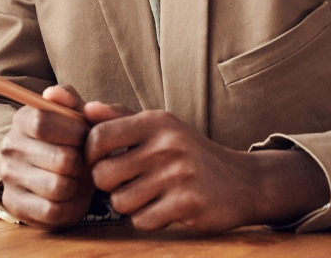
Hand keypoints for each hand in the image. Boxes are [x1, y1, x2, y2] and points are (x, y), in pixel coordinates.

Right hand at [0, 86, 93, 227]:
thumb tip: (53, 93)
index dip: (73, 133)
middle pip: (60, 159)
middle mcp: (9, 146)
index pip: (43, 122)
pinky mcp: (15, 204)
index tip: (84, 137)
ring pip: (58, 187)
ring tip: (75, 179)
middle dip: (81, 163)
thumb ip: (69, 100)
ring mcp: (9, 176)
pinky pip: (52, 212)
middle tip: (82, 162)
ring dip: (76, 186)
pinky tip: (69, 197)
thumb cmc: (69, 141)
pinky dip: (69, 207)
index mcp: (22, 119)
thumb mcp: (73, 116)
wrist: (54, 173)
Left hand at [83, 103, 330, 231]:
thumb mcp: (160, 126)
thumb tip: (86, 109)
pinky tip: (160, 209)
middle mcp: (166, 145)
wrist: (243, 181)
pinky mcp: (189, 204)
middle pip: (103, 174)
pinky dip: (146, 220)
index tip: (98, 162)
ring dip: (127, 204)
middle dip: (107, 185)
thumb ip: (120, 117)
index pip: (99, 136)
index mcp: (155, 122)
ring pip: (121, 202)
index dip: (90, 154)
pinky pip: (143, 221)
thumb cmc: (190, 151)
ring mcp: (178, 175)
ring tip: (144, 195)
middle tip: (121, 183)